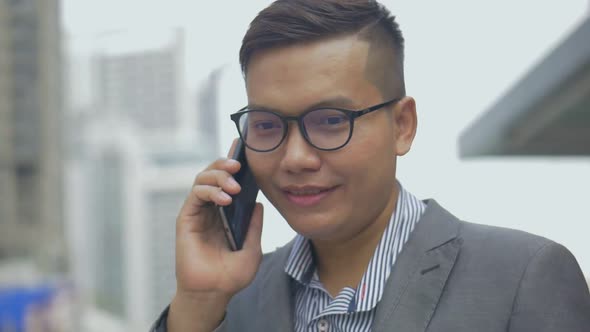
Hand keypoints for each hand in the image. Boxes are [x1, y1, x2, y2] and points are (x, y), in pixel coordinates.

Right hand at [168, 139, 263, 330]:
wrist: (213, 293)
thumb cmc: (231, 275)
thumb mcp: (252, 249)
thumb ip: (255, 226)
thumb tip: (259, 203)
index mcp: (227, 212)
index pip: (229, 180)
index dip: (233, 162)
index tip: (244, 148)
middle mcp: (211, 208)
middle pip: (214, 172)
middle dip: (226, 163)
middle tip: (240, 166)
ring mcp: (198, 212)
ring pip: (202, 178)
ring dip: (218, 175)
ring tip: (234, 187)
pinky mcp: (186, 218)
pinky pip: (195, 194)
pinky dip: (210, 191)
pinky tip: (224, 200)